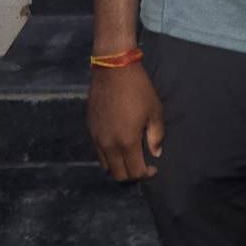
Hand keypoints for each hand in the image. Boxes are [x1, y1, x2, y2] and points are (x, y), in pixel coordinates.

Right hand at [87, 66, 164, 180]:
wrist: (113, 70)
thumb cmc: (138, 89)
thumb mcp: (154, 110)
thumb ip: (156, 135)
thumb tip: (156, 153)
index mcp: (127, 142)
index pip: (135, 171)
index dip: (146, 174)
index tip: (153, 168)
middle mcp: (109, 145)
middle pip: (118, 174)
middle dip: (131, 175)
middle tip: (141, 166)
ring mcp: (96, 138)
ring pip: (105, 165)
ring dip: (118, 167)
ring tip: (129, 158)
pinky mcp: (90, 129)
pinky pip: (98, 152)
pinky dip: (108, 155)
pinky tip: (117, 145)